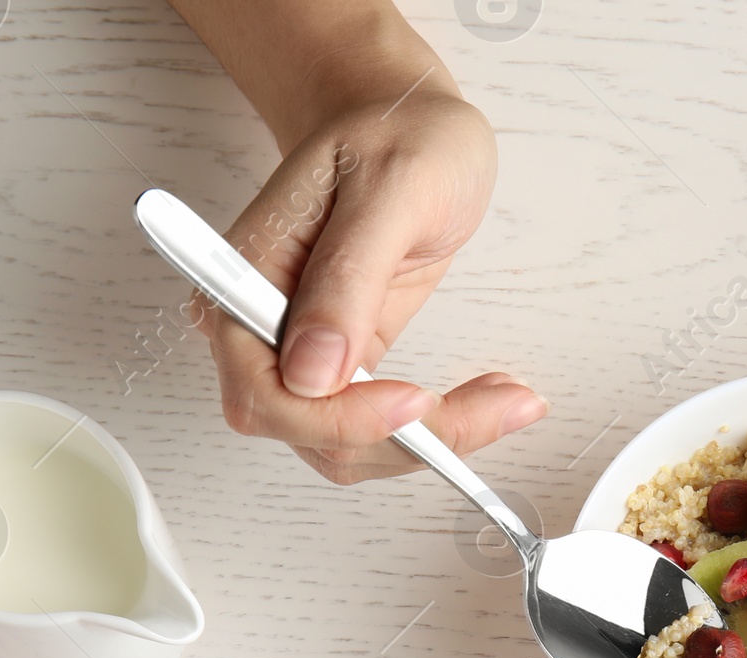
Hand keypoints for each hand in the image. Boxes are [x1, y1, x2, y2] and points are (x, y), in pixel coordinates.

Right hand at [202, 90, 545, 482]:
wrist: (404, 120)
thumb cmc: (394, 134)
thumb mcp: (388, 189)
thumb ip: (348, 277)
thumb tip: (311, 370)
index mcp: (242, 280)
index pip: (268, 392)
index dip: (341, 417)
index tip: (418, 401)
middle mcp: (259, 329)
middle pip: (310, 434)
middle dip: (401, 440)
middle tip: (492, 407)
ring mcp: (300, 354)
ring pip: (348, 447)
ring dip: (429, 443)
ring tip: (504, 400)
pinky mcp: (345, 367)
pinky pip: (380, 429)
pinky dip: (436, 430)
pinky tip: (488, 399)